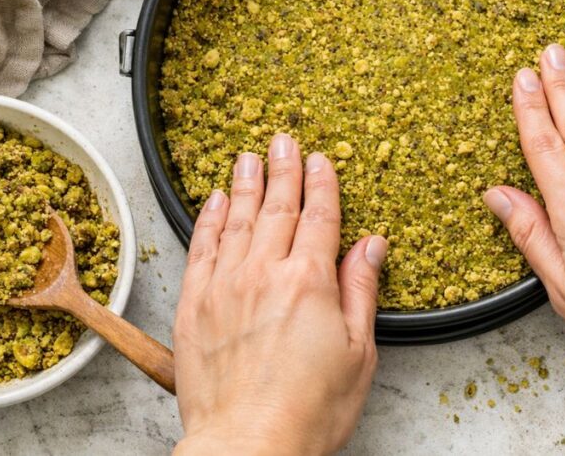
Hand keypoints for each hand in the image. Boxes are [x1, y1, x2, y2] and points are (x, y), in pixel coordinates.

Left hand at [173, 134, 387, 455]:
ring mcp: (224, 286)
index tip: (320, 159)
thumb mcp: (358, 353)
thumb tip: (371, 244)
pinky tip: (213, 200)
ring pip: (236, 219)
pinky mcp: (194, 305)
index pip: (319, 217)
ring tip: (248, 156)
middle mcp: (264, 273)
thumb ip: (360, 290)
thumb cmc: (308, 410)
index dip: (321, 184)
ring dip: (244, 183)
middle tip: (282, 139)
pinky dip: (208, 220)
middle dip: (282, 169)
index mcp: (309, 282)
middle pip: (276, 208)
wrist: (248, 446)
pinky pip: (201, 248)